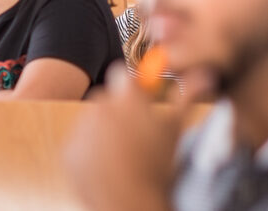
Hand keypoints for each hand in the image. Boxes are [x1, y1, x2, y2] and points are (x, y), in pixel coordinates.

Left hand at [63, 65, 180, 210]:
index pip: (122, 75)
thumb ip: (186, 97)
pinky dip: (89, 150)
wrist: (130, 203)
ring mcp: (81, 128)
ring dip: (103, 130)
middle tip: (135, 134)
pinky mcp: (69, 150)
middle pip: (106, 98)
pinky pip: (79, 142)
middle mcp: (99, 107)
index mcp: (126, 99)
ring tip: (123, 154)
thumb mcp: (175, 130)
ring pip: (91, 120)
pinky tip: (108, 165)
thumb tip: (203, 75)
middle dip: (118, 110)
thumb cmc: (158, 167)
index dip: (131, 88)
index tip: (139, 101)